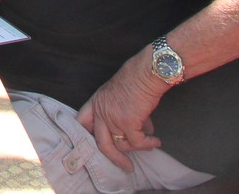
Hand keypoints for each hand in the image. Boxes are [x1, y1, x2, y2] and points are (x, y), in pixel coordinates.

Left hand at [77, 54, 166, 168]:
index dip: (87, 135)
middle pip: (102, 144)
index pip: (82, 122)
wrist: (146, 73)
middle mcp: (101, 112)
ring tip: (150, 142)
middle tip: (127, 166)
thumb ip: (121, 113)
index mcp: (96, 102)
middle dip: (115, 158)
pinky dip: (148, 144)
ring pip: (123, 145)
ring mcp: (113, 118)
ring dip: (138, 147)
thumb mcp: (120, 96)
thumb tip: (138, 132)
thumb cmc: (136, 80)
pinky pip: (138, 143)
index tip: (97, 145)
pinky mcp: (128, 123)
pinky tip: (156, 141)